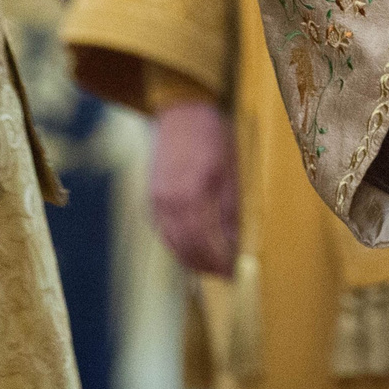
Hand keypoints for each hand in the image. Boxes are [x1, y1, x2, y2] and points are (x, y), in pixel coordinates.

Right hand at [149, 99, 238, 276]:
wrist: (181, 112)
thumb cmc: (214, 136)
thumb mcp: (232, 169)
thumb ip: (232, 208)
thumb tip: (236, 242)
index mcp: (197, 190)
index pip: (207, 240)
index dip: (220, 261)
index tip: (235, 273)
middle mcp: (173, 199)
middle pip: (188, 246)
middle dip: (207, 265)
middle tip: (226, 276)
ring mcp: (159, 199)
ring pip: (173, 242)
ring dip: (192, 260)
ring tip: (211, 268)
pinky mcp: (152, 198)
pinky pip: (164, 231)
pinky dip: (178, 245)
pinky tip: (192, 250)